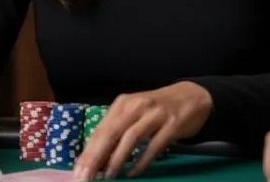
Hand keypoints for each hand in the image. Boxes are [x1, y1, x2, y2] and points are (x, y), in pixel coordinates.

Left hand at [73, 81, 212, 180]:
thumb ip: (117, 131)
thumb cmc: (157, 109)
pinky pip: (154, 145)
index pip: (101, 129)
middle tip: (86, 177)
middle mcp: (137, 105)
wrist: (191, 95)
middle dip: (96, 157)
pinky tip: (133, 172)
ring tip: (109, 177)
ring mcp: (155, 114)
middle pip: (111, 132)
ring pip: (131, 137)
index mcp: (123, 103)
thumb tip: (97, 158)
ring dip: (118, 159)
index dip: (88, 151)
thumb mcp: (134, 113)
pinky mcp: (172, 124)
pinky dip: (142, 160)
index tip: (78, 171)